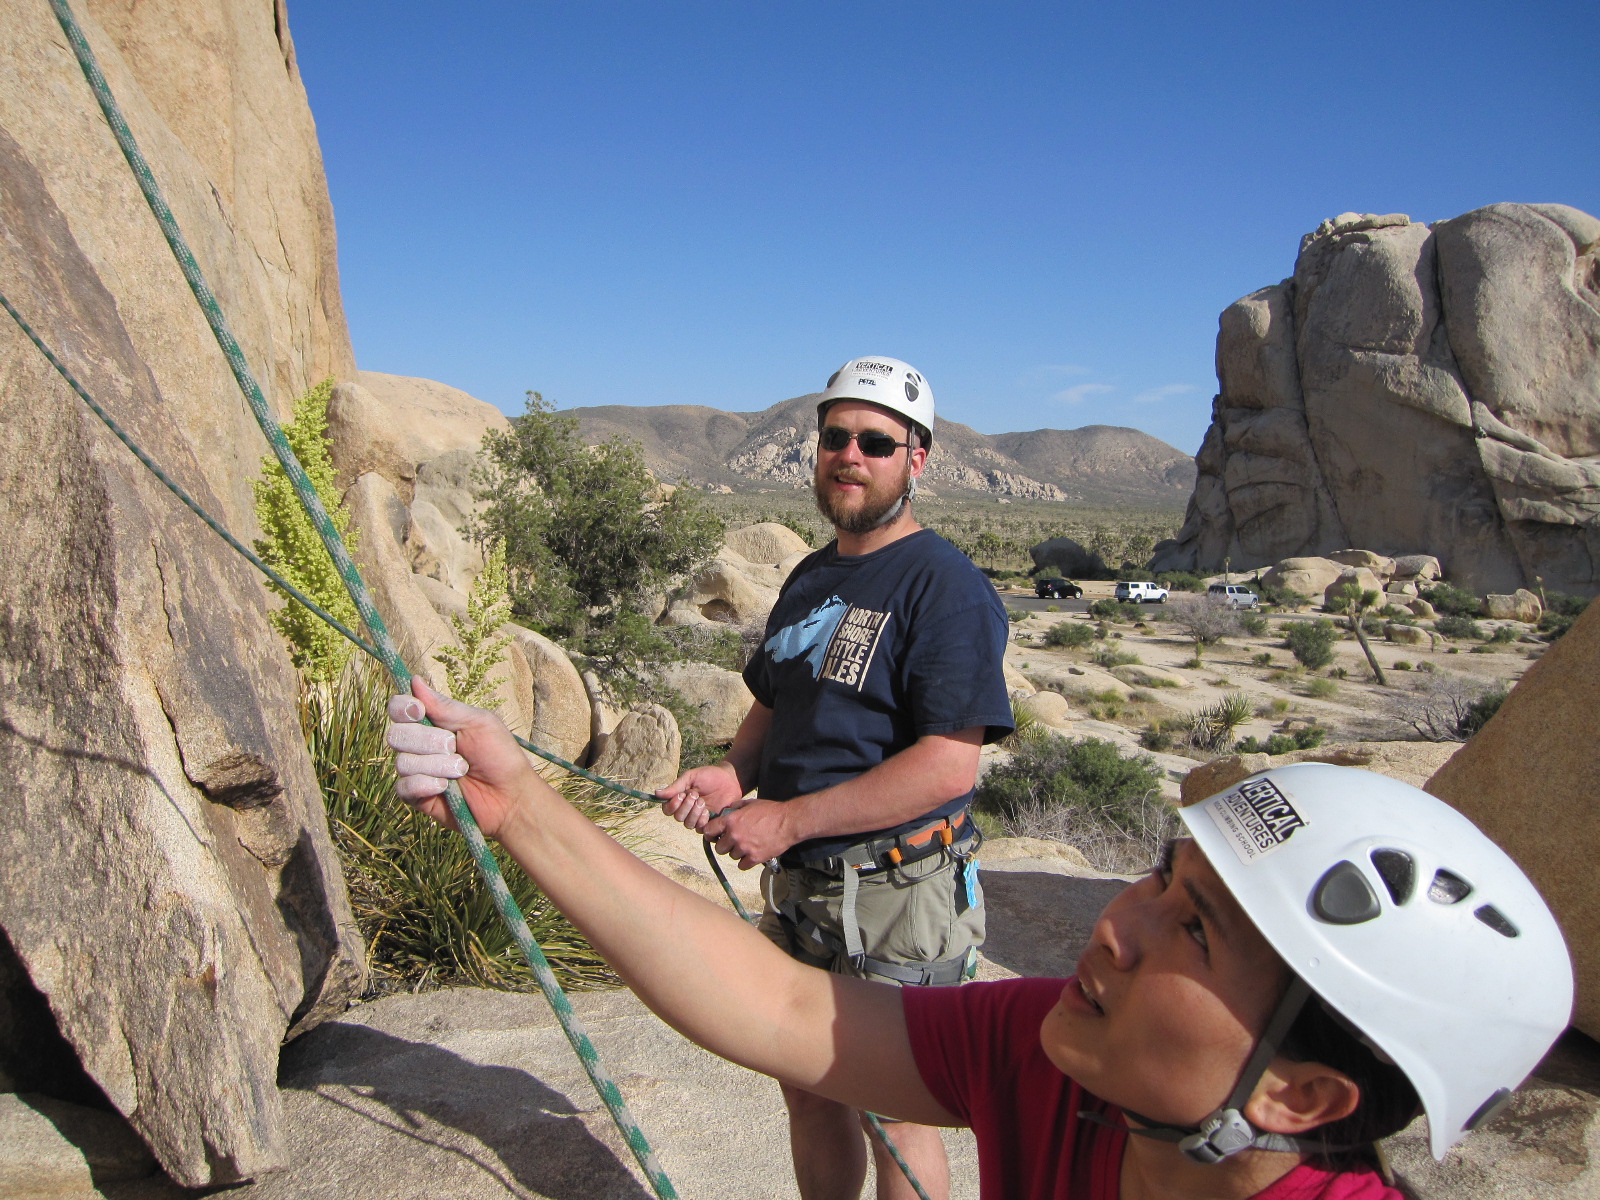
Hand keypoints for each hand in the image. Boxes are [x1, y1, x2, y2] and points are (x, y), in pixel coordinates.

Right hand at [387, 678, 530, 839]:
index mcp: (433, 723)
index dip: (403, 708)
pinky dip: (425, 784)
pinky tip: (445, 787)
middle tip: (454, 746)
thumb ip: (445, 707)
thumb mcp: (478, 723)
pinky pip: (404, 787)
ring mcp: (417, 771)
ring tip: (461, 770)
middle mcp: (420, 745)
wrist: (510, 796)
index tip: (419, 711)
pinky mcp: (417, 797)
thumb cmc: (499, 756)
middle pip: (397, 734)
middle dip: (428, 741)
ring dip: (436, 765)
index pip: (399, 709)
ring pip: (403, 762)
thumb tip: (415, 680)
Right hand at [656, 762, 744, 831]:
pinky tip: (708, 811)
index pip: (667, 809)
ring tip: (703, 802)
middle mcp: (686, 810)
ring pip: (687, 824)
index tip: (681, 795)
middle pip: (677, 818)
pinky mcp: (708, 823)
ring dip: (694, 813)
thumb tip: (656, 793)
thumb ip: (675, 786)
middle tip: (696, 796)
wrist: (730, 780)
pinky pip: (700, 829)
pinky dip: (702, 820)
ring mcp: (697, 817)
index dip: (672, 805)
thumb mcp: (691, 777)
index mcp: (679, 799)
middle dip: (686, 807)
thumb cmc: (710, 776)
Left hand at [703, 799, 797, 869]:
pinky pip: (742, 865)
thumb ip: (735, 807)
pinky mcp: (754, 858)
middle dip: (724, 845)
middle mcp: (734, 836)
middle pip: (719, 848)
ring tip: (747, 846)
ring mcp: (744, 848)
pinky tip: (751, 855)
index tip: (714, 835)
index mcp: (731, 821)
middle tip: (733, 841)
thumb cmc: (771, 810)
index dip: (710, 833)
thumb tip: (726, 811)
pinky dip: (745, 862)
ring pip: (732, 856)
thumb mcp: (750, 803)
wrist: (788, 822)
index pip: (709, 830)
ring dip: (737, 852)